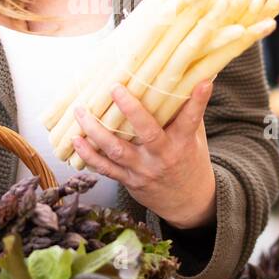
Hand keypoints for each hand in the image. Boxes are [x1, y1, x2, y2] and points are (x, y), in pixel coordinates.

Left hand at [71, 80, 217, 229]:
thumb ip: (187, 112)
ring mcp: (143, 170)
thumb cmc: (189, 160)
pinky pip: (106, 168)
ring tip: (80, 111)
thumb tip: (191, 76)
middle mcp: (162, 156)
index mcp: (183, 143)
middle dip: (131, 110)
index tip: (202, 84)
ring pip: (117, 150)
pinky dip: (89, 155)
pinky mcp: (129, 180)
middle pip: (148, 133)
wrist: (187, 202)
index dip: (197, 101)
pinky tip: (75, 141)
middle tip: (115, 88)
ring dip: (95, 131)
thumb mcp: (195, 138)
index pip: (190, 119)